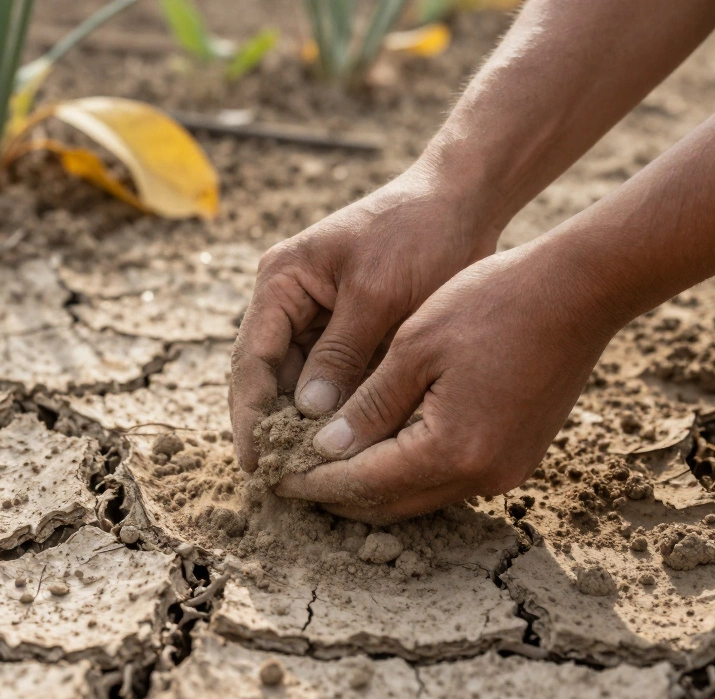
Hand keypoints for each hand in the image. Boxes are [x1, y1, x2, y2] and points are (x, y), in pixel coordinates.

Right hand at [230, 168, 499, 470]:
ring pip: (299, 383)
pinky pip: (332, 378)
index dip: (250, 416)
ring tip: (313, 475)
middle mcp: (289, 300)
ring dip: (307, 424)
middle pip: (268, 377)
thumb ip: (342, 353)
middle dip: (275, 427)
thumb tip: (309, 415)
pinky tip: (347, 446)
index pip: (251, 360)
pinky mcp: (348, 329)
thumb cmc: (420, 235)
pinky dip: (338, 410)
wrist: (464, 200)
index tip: (257, 464)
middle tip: (283, 481)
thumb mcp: (380, 295)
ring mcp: (317, 315)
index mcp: (282, 281)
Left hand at [274, 241, 622, 522]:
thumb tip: (323, 451)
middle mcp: (481, 476)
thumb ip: (367, 405)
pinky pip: (445, 478)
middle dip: (335, 493)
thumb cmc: (493, 304)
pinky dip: (404, 468)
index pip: (362, 483)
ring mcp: (505, 472)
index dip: (312, 480)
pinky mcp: (516, 458)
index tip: (273, 473)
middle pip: (389, 503)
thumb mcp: (415, 347)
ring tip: (321, 461)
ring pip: (417, 495)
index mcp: (451, 449)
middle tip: (288, 474)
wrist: (580, 290)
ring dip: (369, 483)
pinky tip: (374, 444)